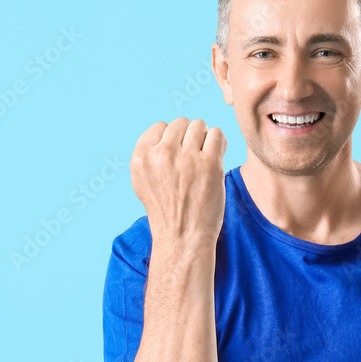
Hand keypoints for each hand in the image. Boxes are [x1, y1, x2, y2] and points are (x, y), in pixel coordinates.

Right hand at [130, 118, 227, 245]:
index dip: (172, 139)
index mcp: (141, 157)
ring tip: (205, 159)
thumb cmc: (166, 211)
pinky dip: (219, 142)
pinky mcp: (209, 164)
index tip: (178, 156)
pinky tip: (217, 157)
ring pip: (199, 126)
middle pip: (180, 124)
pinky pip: (217, 134)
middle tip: (194, 158)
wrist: (183, 238)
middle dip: (189, 137)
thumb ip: (149, 155)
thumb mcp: (143, 181)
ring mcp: (186, 158)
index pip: (160, 127)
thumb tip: (165, 129)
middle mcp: (161, 154)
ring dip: (205, 139)